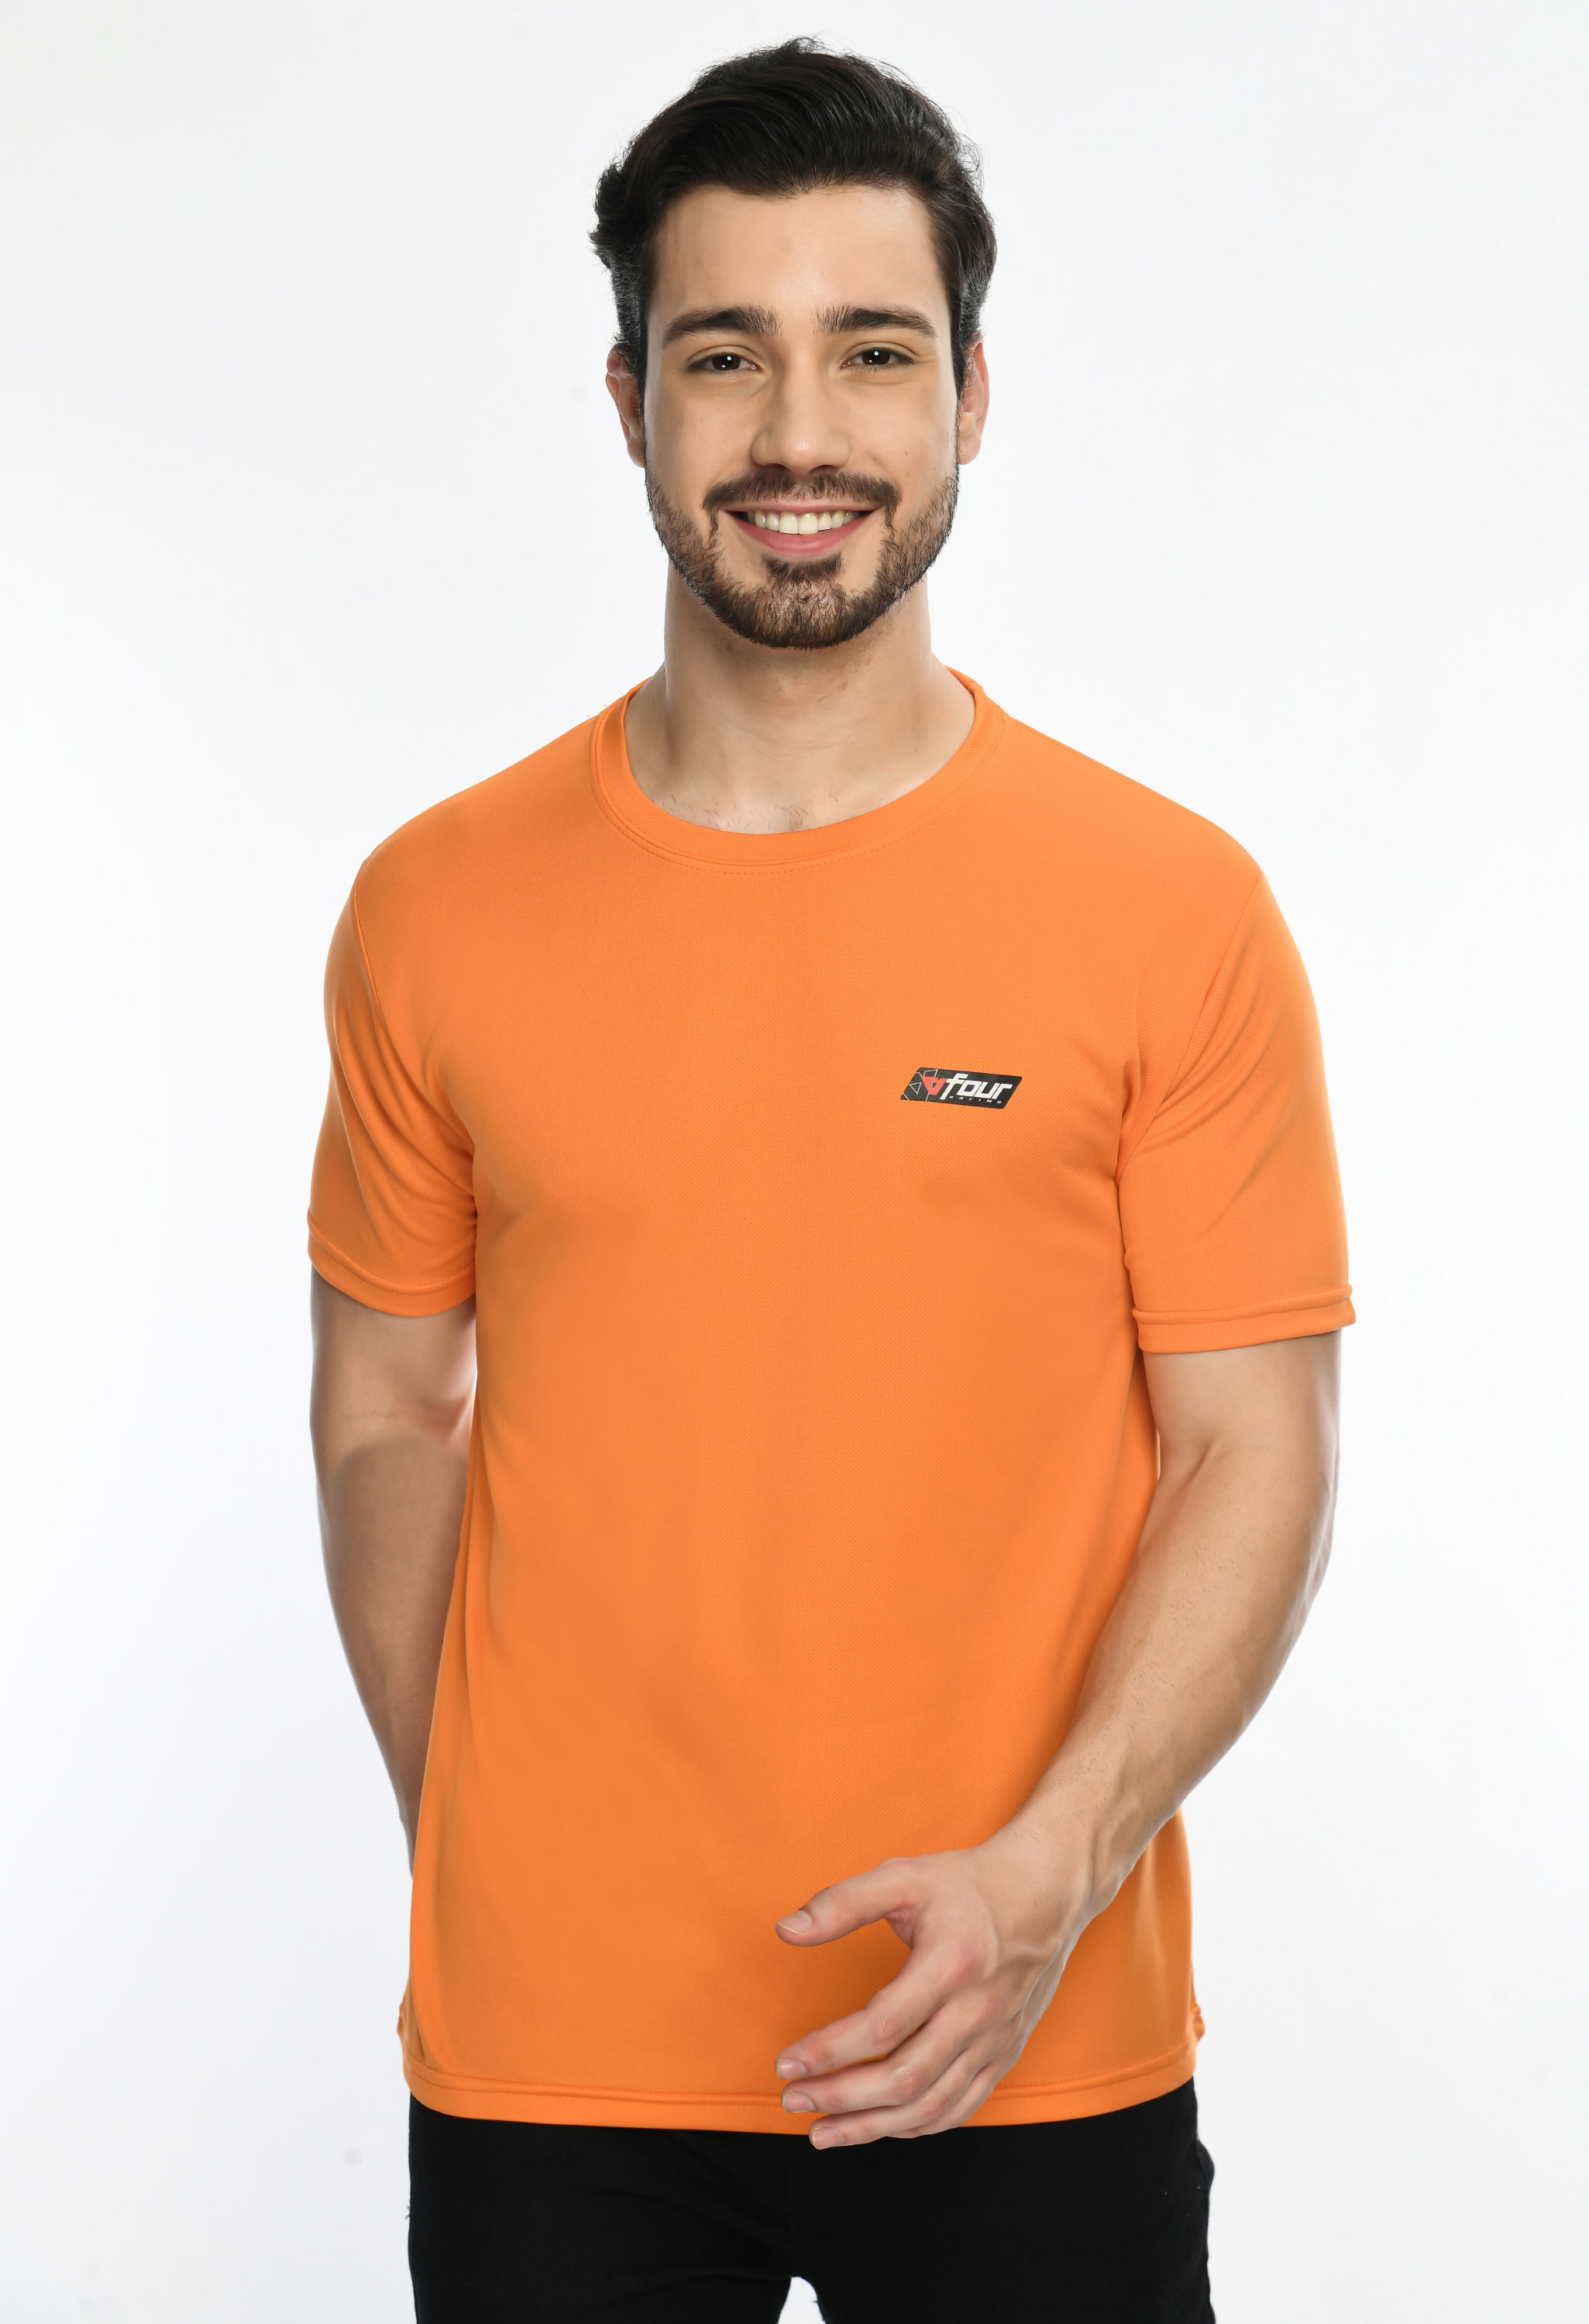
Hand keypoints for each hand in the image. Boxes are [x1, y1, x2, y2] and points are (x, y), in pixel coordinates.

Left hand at [771, 1826, 1087, 2145]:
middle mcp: (977, 2011)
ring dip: (871, 2127)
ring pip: (930, 2104)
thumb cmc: (966, 1884)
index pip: (881, 2027)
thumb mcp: (903, 1877)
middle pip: (904, 2077)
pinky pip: (960, 2107)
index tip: (787, 2062)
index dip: (829, 2052)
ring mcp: (995, 2039)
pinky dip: (916, 2126)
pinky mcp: (1004, 2054)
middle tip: (792, 2099)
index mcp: (950, 1964)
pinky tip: (879, 2126)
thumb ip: (842, 1903)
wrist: (1046, 1891)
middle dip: (841, 2098)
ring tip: (823, 2132)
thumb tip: (785, 1930)